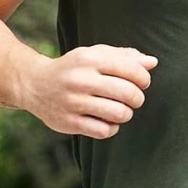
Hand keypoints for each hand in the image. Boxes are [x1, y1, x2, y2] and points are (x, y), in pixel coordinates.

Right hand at [19, 44, 156, 139]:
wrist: (34, 84)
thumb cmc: (74, 69)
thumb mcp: (94, 56)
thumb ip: (124, 57)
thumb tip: (152, 62)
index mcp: (90, 59)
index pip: (131, 70)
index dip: (144, 79)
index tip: (141, 83)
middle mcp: (81, 79)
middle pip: (128, 93)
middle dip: (137, 99)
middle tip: (132, 99)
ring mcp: (74, 102)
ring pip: (119, 114)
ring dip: (125, 114)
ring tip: (120, 110)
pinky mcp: (70, 122)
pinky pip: (105, 131)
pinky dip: (111, 128)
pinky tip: (105, 121)